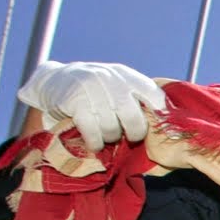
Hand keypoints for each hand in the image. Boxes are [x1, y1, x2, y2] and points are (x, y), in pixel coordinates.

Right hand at [18, 60, 166, 151]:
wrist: (52, 81)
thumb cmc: (93, 90)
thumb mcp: (116, 85)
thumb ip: (137, 98)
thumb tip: (167, 126)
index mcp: (126, 75)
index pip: (154, 95)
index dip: (161, 115)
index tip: (161, 130)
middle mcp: (111, 79)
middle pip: (134, 118)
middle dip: (134, 133)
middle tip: (129, 137)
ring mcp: (92, 89)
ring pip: (112, 128)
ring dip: (110, 138)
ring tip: (106, 135)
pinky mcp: (74, 102)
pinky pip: (92, 132)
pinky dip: (95, 143)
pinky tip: (95, 143)